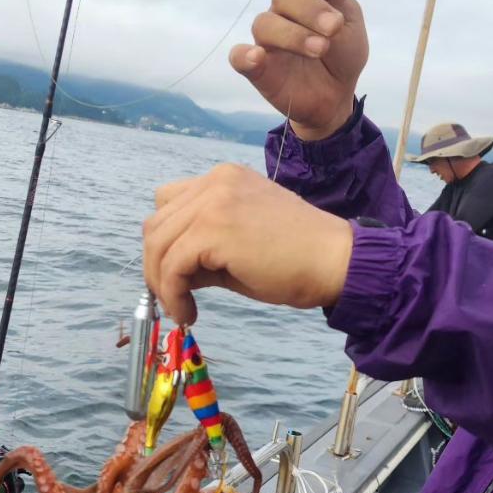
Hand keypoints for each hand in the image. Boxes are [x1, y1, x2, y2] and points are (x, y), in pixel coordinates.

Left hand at [143, 164, 353, 325]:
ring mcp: (213, 202)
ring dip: (161, 283)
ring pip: (157, 244)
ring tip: (181, 309)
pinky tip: (189, 313)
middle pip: (156, 224)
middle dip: (156, 266)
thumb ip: (203, 250)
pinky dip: (172, 294)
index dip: (166, 244)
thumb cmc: (299, 259)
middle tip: (173, 299)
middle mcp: (214, 182)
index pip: (169, 204)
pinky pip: (172, 266)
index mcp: (223, 179)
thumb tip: (171, 274)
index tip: (175, 277)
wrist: (336, 261)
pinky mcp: (213, 230)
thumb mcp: (240, 244)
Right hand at [229, 0, 368, 140]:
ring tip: (321, 49)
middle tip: (334, 28)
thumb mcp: (349, 17)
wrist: (338, 95)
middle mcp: (280, 12)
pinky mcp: (258, 70)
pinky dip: (245, 56)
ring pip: (265, 24)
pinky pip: (239, 58)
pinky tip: (257, 57)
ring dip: (294, 35)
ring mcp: (267, 41)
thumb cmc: (342, 51)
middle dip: (310, 8)